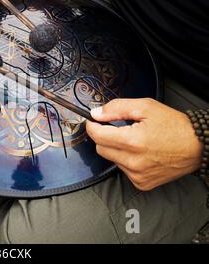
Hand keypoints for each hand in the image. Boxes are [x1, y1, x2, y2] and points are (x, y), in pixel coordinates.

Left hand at [86, 98, 202, 190]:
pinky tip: (141, 154)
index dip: (92, 126)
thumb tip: (96, 114)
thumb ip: (116, 108)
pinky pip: (123, 170)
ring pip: (111, 159)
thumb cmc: (175, 126)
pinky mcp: (142, 183)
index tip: (93, 121)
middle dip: (104, 137)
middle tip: (117, 129)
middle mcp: (133, 161)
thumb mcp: (145, 107)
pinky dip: (126, 161)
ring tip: (135, 141)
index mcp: (133, 141)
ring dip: (116, 149)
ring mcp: (137, 175)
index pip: (97, 136)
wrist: (197, 147)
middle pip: (101, 148)